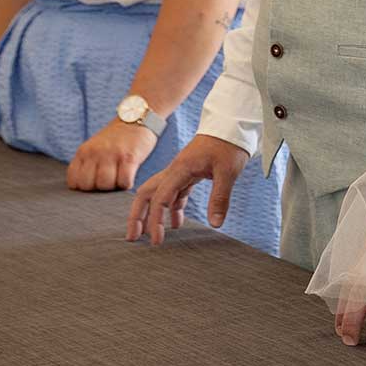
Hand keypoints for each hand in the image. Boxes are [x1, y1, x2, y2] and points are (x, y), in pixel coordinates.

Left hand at [67, 118, 157, 192]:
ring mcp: (112, 154)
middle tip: (108, 181)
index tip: (94, 183)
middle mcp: (95, 152)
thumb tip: (83, 189)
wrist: (136, 119)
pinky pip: (124, 181)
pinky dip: (127, 183)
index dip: (83, 188)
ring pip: (105, 185)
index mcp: (83, 151)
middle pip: (88, 186)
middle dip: (98, 189)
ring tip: (119, 177)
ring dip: (114, 186)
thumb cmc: (115, 140)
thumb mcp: (94, 147)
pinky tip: (130, 175)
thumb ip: (86, 164)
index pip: (73, 181)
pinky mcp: (129, 157)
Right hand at [126, 132, 250, 242]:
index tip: (157, 241)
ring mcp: (180, 172)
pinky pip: (174, 193)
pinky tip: (176, 223)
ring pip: (158, 194)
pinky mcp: (189, 173)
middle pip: (146, 194)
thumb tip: (215, 223)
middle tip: (133, 238)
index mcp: (180, 169)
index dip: (155, 220)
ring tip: (150, 235)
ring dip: (152, 214)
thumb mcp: (228, 172)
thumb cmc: (229, 144)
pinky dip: (172, 208)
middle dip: (137, 216)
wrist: (232, 124)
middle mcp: (175, 170)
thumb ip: (220, 198)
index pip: (160, 198)